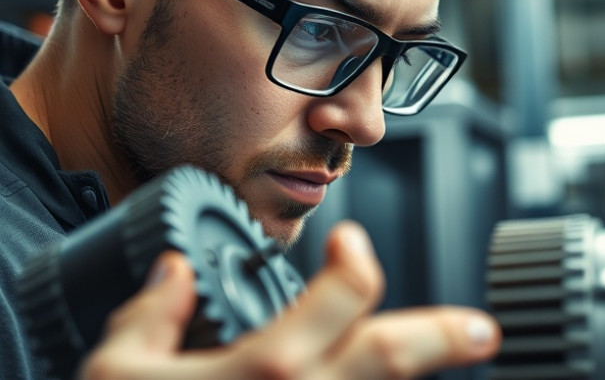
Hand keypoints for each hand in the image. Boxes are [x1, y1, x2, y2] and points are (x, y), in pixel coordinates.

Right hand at [79, 221, 500, 378]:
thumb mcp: (114, 374)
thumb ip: (150, 316)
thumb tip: (172, 274)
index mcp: (261, 366)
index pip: (342, 294)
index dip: (357, 260)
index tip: (353, 247)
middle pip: (390, 356)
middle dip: (444, 337)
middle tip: (482, 329)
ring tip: (459, 366)